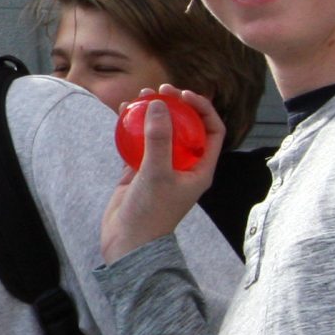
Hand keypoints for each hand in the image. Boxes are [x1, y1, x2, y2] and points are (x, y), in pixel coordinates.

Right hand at [100, 86, 223, 263]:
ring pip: (160, 133)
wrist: (128, 244)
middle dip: (174, 106)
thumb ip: (159, 139)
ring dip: (151, 114)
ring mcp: (161, 168)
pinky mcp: (139, 172)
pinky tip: (122, 114)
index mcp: (200, 169)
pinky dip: (131, 128)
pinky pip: (138, 144)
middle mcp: (183, 166)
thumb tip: (159, 104)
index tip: (183, 94)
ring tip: (138, 97)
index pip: (212, 130)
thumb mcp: (157, 173)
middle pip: (185, 127)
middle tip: (158, 90)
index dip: (202, 108)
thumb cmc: (150, 213)